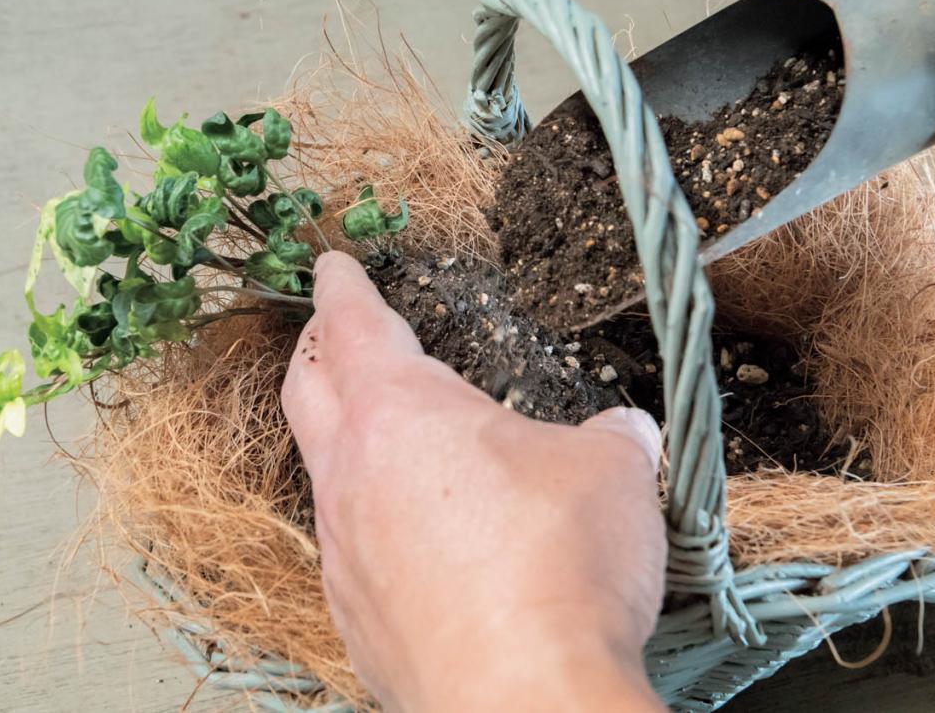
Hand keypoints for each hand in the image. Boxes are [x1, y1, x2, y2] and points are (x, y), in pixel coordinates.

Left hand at [281, 252, 666, 712]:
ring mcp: (344, 552)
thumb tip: (625, 432)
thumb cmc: (557, 567)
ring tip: (390, 445)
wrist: (524, 699)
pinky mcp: (357, 619)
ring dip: (348, 446)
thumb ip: (610, 438)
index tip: (332, 264)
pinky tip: (417, 544)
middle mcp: (352, 474)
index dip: (343, 286)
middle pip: (308, 390)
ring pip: (326, 475)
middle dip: (318, 351)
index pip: (355, 325)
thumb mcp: (610, 473)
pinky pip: (351, 552)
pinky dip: (374, 528)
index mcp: (400, 411)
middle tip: (333, 333)